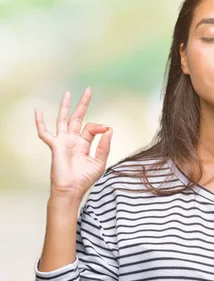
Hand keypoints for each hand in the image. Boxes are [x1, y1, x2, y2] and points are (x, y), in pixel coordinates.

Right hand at [35, 87, 112, 201]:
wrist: (72, 189)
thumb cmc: (84, 179)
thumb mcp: (100, 161)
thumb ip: (105, 145)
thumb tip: (109, 129)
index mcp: (84, 144)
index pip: (92, 127)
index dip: (100, 126)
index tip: (106, 129)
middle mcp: (73, 140)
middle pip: (77, 118)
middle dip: (82, 104)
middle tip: (88, 90)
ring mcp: (63, 142)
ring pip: (63, 120)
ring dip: (65, 107)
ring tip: (68, 93)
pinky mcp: (55, 146)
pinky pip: (44, 133)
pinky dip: (40, 122)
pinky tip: (37, 111)